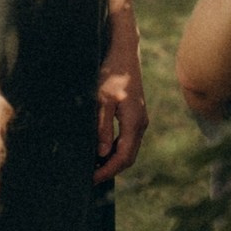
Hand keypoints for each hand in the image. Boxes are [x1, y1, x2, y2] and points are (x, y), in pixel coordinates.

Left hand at [93, 27, 147, 183]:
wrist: (123, 51)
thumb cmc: (111, 72)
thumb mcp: (102, 98)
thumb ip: (102, 126)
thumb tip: (102, 153)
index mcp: (134, 121)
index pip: (123, 156)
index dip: (108, 170)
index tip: (92, 179)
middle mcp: (140, 123)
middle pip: (128, 157)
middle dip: (110, 169)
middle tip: (90, 177)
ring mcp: (139, 119)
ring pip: (129, 148)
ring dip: (113, 160)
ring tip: (93, 166)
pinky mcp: (135, 114)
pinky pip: (127, 139)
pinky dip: (116, 148)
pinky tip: (101, 149)